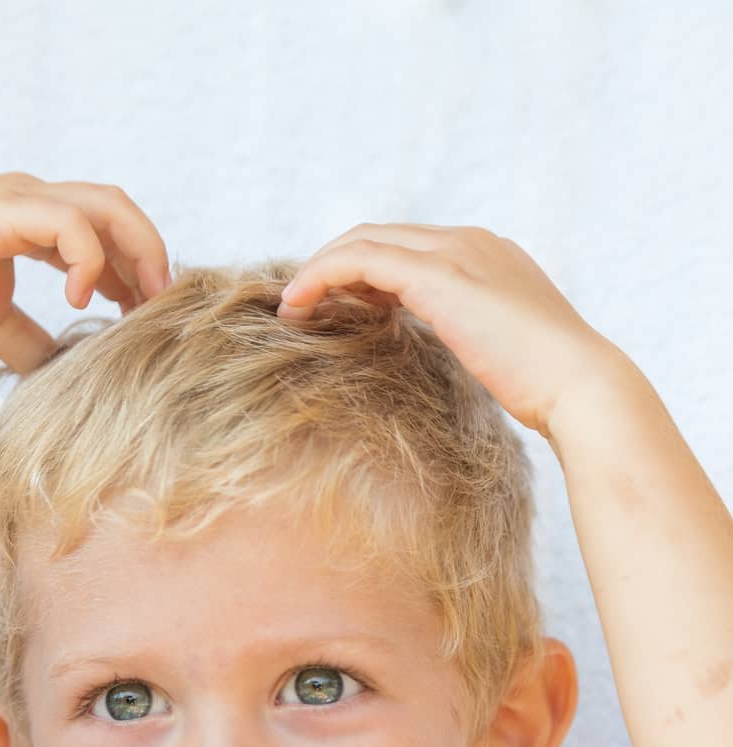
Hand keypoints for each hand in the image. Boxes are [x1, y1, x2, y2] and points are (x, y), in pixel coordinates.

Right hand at [0, 172, 172, 373]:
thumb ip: (34, 340)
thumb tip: (64, 374)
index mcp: (33, 217)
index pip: (108, 227)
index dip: (137, 267)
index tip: (148, 313)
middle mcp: (31, 197)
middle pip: (119, 208)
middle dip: (150, 256)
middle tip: (161, 308)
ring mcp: (17, 198)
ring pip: (106, 206)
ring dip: (136, 254)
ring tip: (138, 305)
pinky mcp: (1, 212)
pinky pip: (70, 224)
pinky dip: (88, 261)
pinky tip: (81, 302)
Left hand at [276, 223, 615, 435]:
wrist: (579, 385)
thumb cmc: (547, 387)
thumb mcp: (500, 353)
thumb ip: (470, 339)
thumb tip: (450, 359)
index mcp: (487, 255)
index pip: (409, 247)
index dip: (364, 270)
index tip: (336, 307)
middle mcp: (470, 241)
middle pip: (380, 234)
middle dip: (333, 264)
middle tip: (301, 304)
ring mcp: (456, 252)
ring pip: (364, 240)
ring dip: (320, 270)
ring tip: (292, 308)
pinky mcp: (437, 276)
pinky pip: (360, 261)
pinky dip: (323, 277)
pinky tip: (300, 306)